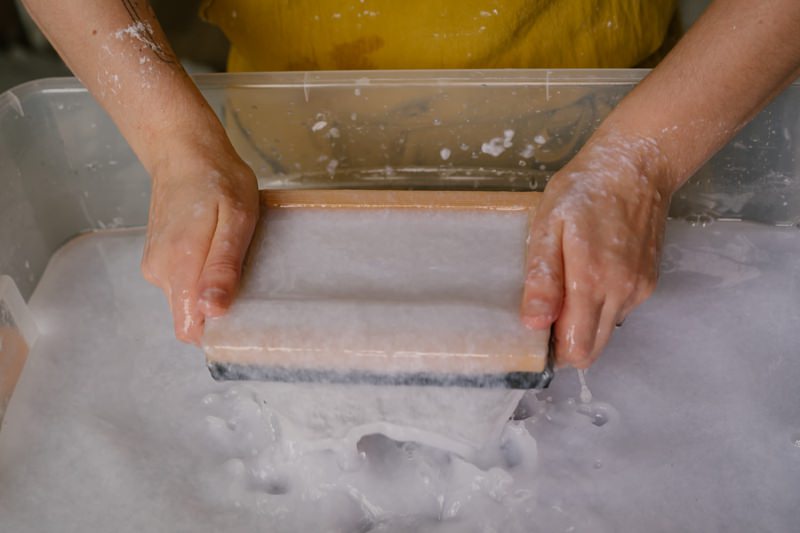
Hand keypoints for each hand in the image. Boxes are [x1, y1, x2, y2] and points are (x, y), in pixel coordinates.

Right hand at [141, 137, 258, 343]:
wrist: (183, 150)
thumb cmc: (216, 180)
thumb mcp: (236, 220)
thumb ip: (222, 267)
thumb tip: (212, 311)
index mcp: (178, 267)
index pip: (190, 330)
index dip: (218, 331)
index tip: (245, 315)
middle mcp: (159, 272)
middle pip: (191, 316)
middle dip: (220, 307)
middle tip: (247, 274)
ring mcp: (155, 264)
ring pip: (188, 298)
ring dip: (212, 287)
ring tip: (233, 254)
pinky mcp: (159, 256)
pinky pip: (183, 282)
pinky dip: (202, 275)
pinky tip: (217, 248)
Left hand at [520, 132, 672, 367]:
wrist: (637, 166)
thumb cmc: (584, 191)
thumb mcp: (549, 226)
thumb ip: (543, 277)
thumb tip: (534, 323)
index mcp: (591, 282)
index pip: (576, 349)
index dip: (552, 350)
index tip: (536, 330)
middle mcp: (621, 294)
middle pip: (592, 350)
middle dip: (566, 343)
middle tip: (547, 312)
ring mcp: (639, 290)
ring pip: (605, 332)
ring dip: (583, 323)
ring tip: (568, 285)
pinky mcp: (649, 283)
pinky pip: (618, 312)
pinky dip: (601, 306)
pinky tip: (591, 273)